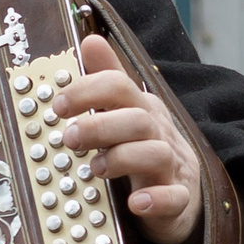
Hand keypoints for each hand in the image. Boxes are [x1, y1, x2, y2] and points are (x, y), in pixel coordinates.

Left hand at [54, 34, 202, 243]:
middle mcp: (158, 133)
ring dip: (122, 159)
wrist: (185, 191)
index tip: (58, 105)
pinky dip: (155, 199)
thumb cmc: (146, 148)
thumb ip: (108, 79)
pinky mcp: (178, 198)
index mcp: (142, 109)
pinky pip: (173, 197)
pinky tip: (134, 202)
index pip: (119, 87)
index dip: (87, 91)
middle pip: (137, 119)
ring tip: (95, 169)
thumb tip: (90, 40)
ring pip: (155, 154)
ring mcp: (171, 166)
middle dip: (100, 126)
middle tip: (69, 137)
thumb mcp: (128, 110)